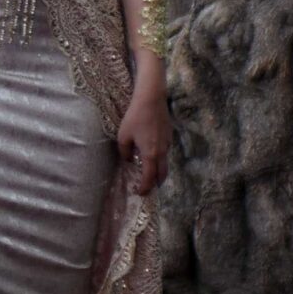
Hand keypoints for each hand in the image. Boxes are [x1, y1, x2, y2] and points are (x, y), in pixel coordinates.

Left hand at [117, 80, 169, 194]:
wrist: (151, 100)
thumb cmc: (135, 118)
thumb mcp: (123, 136)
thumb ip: (124, 152)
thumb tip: (129, 161)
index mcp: (151, 154)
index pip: (150, 177)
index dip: (145, 187)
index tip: (140, 193)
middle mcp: (162, 151)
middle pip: (162, 174)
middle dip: (155, 184)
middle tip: (147, 189)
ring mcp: (168, 143)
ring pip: (165, 163)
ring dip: (158, 172)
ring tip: (149, 176)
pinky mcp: (169, 136)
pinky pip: (165, 153)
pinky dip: (159, 160)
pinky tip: (151, 157)